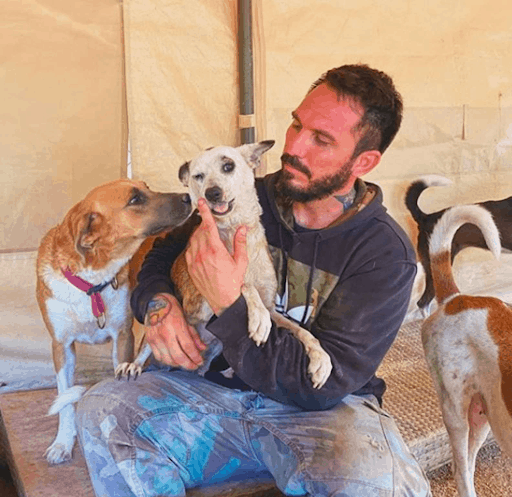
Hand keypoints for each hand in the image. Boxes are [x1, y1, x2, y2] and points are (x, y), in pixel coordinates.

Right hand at [145, 293, 206, 368]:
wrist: (155, 302)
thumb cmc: (172, 309)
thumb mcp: (186, 319)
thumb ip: (194, 335)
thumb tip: (202, 348)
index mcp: (177, 326)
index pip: (188, 347)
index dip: (195, 357)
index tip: (200, 361)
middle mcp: (165, 334)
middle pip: (178, 357)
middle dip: (188, 365)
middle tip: (194, 365)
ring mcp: (156, 338)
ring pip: (167, 360)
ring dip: (178, 364)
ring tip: (185, 362)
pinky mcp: (150, 341)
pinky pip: (159, 357)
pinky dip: (167, 361)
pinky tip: (173, 359)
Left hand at [185, 198, 248, 314]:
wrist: (223, 300)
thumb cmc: (233, 282)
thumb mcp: (241, 261)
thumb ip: (240, 242)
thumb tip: (242, 229)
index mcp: (215, 251)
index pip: (208, 226)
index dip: (205, 212)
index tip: (201, 203)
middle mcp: (202, 254)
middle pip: (200, 231)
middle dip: (204, 224)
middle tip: (210, 222)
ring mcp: (194, 261)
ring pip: (193, 240)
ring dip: (198, 234)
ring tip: (206, 234)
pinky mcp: (191, 268)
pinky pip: (189, 250)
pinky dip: (194, 244)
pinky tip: (200, 246)